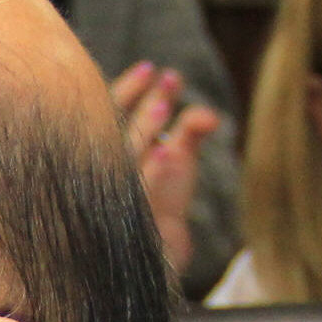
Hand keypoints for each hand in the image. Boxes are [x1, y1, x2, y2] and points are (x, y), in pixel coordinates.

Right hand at [109, 61, 219, 278]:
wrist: (158, 254)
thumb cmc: (163, 199)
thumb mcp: (179, 158)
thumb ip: (192, 129)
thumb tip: (211, 115)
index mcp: (113, 152)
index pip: (110, 115)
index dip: (129, 90)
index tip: (150, 68)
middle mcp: (110, 172)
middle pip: (122, 129)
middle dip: (147, 103)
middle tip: (169, 79)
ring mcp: (121, 195)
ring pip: (129, 155)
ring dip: (146, 128)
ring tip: (167, 103)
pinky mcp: (136, 220)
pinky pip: (141, 194)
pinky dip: (153, 172)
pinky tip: (165, 153)